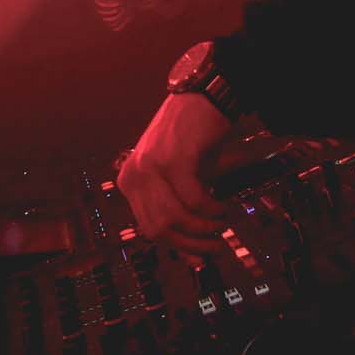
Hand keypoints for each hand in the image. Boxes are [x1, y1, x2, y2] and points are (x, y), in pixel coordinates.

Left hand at [115, 93, 232, 256]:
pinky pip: (193, 199)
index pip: (149, 228)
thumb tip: (195, 258)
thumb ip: (183, 215)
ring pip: (174, 218)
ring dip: (204, 228)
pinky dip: (211, 209)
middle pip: (159, 228)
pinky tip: (223, 207)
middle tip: (217, 246)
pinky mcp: (174, 159)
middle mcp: (135, 174)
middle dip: (191, 244)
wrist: (204, 96)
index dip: (177, 247)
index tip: (201, 257)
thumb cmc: (193, 138)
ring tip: (223, 223)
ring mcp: (152, 166)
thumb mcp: (182, 180)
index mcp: (130, 181)